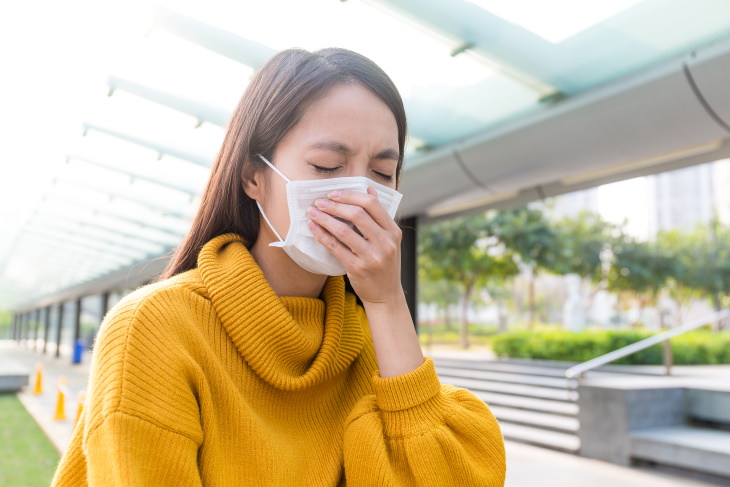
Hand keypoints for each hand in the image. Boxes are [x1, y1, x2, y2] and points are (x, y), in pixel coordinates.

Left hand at [306, 187, 401, 304]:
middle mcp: (385, 243)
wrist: (386, 295)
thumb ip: (379, 215)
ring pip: (343, 230)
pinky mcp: (357, 268)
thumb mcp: (389, 239)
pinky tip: (313, 227)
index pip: (372, 204)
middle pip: (357, 214)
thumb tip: (370, 189)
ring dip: (325, 218)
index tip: (334, 193)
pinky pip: (335, 247)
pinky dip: (322, 235)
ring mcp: (372, 256)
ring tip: (312, 212)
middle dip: (335, 205)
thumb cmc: (384, 264)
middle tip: (320, 202)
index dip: (350, 195)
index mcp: (393, 231)